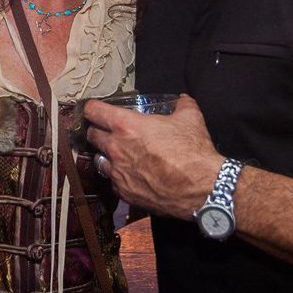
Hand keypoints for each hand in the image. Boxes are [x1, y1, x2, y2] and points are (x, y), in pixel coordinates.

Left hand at [84, 94, 222, 218]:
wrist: (201, 187)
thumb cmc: (192, 150)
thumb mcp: (190, 118)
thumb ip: (182, 105)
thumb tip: (182, 100)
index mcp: (126, 125)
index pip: (94, 111)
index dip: (92, 108)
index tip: (94, 109)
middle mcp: (115, 148)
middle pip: (92, 135)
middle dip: (97, 130)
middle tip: (107, 130)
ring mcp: (117, 172)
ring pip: (99, 160)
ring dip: (105, 155)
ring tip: (118, 154)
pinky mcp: (124, 193)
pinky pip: (113, 182)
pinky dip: (118, 177)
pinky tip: (130, 175)